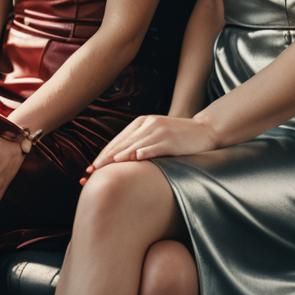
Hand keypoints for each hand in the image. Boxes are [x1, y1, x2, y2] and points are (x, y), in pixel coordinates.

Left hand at [86, 115, 217, 174]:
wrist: (205, 130)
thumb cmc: (178, 137)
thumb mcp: (155, 135)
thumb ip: (138, 143)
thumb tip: (117, 160)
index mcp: (141, 122)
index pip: (117, 141)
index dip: (102, 155)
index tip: (89, 169)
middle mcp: (148, 124)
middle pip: (121, 143)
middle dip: (104, 159)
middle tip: (90, 173)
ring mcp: (159, 130)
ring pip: (135, 145)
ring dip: (120, 155)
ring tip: (106, 166)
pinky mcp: (171, 139)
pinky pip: (155, 146)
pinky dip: (144, 152)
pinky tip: (135, 159)